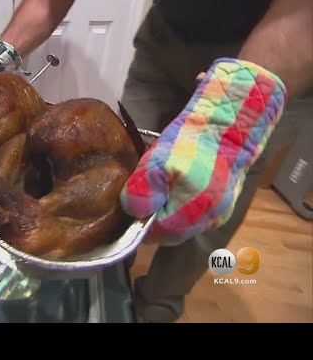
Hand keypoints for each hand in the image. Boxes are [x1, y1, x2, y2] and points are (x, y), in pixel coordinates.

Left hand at [120, 58, 287, 244]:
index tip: (130, 205)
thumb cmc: (190, 143)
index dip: (139, 221)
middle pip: (170, 233)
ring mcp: (220, 215)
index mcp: (193, 213)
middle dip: (152, 219)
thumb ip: (143, 190)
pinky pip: (195, 217)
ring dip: (166, 214)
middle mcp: (209, 221)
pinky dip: (180, 208)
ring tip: (156, 192)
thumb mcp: (157, 161)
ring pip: (183, 226)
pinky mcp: (225, 206)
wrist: (228, 125)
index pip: (156, 233)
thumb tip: (135, 212)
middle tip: (140, 198)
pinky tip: (173, 190)